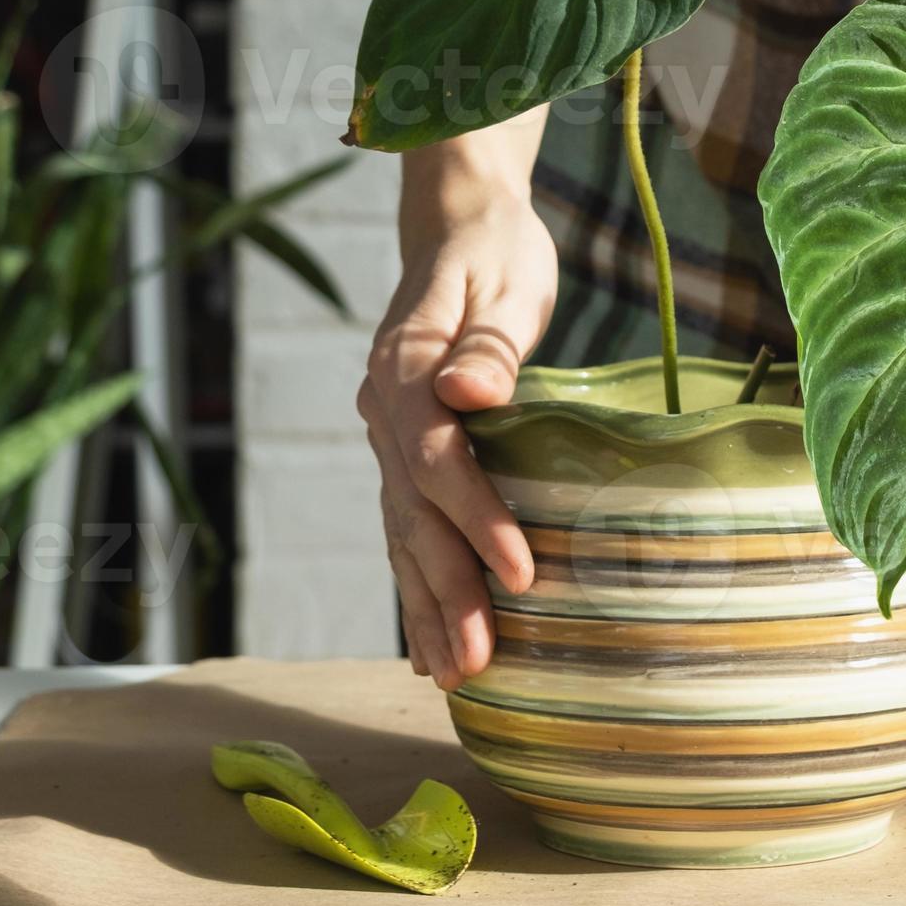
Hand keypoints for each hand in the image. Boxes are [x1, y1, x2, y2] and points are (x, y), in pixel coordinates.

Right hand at [361, 150, 556, 690]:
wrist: (456, 229)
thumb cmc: (496, 252)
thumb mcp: (505, 281)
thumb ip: (489, 342)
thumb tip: (468, 390)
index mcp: (405, 367)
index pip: (436, 459)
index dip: (476, 518)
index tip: (521, 569)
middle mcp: (383, 410)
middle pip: (412, 513)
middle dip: (445, 592)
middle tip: (478, 663)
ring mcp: (386, 436)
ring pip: (401, 533)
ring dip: (426, 607)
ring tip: (454, 676)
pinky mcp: (403, 453)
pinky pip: (404, 529)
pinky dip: (416, 587)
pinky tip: (431, 644)